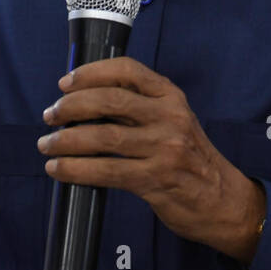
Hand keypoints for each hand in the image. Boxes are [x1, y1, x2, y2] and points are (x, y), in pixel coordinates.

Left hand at [38, 57, 265, 264]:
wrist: (223, 199)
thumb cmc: (191, 158)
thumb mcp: (174, 121)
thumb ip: (139, 108)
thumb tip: (85, 101)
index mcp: (171, 97)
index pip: (127, 70)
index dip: (91, 73)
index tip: (66, 83)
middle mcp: (170, 117)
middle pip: (109, 99)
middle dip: (71, 106)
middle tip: (50, 115)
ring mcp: (164, 148)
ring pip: (103, 136)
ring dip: (66, 140)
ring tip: (47, 144)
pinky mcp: (155, 179)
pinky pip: (106, 171)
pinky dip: (75, 169)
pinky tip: (59, 168)